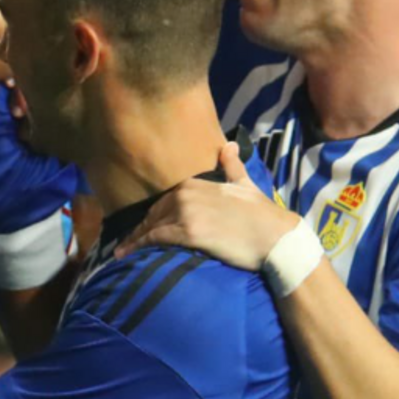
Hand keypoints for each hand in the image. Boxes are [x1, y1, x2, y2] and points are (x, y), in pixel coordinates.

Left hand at [112, 141, 297, 270]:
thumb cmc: (263, 215)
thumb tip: (229, 145)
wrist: (276, 238)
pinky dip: (137, 246)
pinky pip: (155, 238)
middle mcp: (186, 194)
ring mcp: (186, 213)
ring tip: (122, 251)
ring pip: (151, 226)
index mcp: (195, 183)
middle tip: (128, 243)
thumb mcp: (245, 184)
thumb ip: (232, 166)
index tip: (143, 226)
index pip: (165, 200)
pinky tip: (125, 254)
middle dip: (141, 228)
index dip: (153, 215)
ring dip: (135, 239)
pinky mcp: (188, 233)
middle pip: (155, 213)